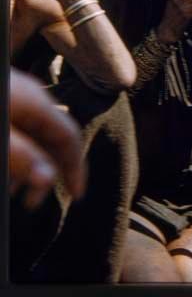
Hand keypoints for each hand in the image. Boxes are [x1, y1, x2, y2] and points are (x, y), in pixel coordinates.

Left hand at [10, 68, 86, 209]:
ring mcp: (15, 95)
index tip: (76, 195)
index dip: (76, 166)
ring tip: (12, 193)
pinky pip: (17, 127)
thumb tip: (49, 178)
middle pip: (52, 135)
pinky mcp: (3, 98)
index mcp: (36, 102)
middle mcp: (31, 96)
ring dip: (29, 164)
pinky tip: (3, 169)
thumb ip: (21, 158)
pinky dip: (16, 150)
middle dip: (47, 170)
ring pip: (33, 133)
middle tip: (33, 204)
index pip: (69, 135)